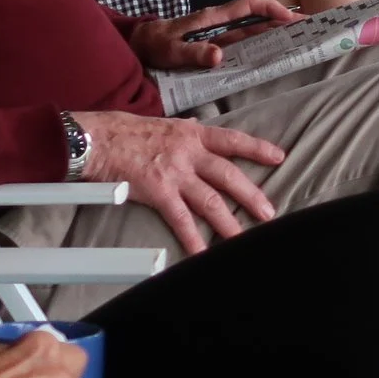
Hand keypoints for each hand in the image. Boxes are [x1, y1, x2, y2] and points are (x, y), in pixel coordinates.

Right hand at [70, 110, 284, 253]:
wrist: (100, 138)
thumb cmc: (126, 131)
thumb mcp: (164, 124)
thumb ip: (185, 133)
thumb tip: (199, 133)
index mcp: (191, 133)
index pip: (232, 140)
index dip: (257, 149)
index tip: (278, 157)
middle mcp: (188, 153)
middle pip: (228, 175)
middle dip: (252, 195)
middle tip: (269, 213)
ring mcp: (175, 173)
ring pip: (210, 201)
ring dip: (229, 222)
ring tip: (243, 240)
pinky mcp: (159, 192)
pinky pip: (181, 219)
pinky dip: (194, 238)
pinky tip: (203, 253)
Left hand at [130, 0, 299, 70]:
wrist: (138, 45)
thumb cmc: (153, 45)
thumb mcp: (171, 51)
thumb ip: (194, 53)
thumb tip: (220, 55)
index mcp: (211, 18)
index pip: (246, 6)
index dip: (268, 8)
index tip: (288, 17)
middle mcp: (219, 23)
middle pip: (256, 16)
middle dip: (282, 18)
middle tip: (308, 25)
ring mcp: (218, 34)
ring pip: (252, 29)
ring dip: (275, 31)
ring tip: (299, 36)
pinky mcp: (216, 45)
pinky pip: (243, 42)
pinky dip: (261, 43)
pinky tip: (273, 50)